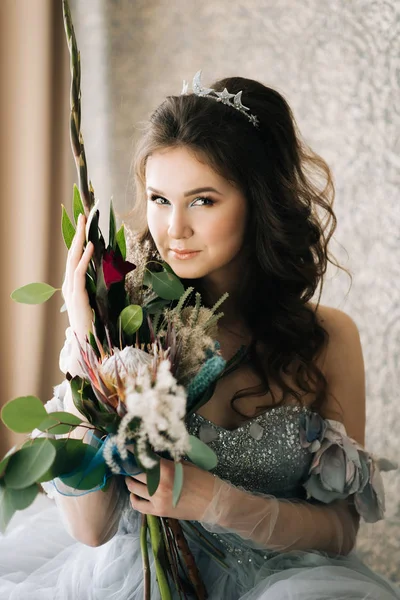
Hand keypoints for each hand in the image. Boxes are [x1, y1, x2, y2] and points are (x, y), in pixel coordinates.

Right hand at [61, 213, 94, 344]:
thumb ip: (100, 289)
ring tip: (85, 224)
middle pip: (72, 253)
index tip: (85, 225)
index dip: (79, 241)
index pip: (74, 257)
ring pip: (73, 258)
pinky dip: (84, 257)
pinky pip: (79, 272)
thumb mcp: (98, 301)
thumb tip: (110, 276)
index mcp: (73, 285)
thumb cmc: (95, 324)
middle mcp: (69, 284)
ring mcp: (71, 289)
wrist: (88, 341)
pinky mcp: (77, 294)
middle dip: (78, 234)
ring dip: (80, 240)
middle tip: (83, 216)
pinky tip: (91, 245)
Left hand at [125, 458, 216, 520]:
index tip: (126, 448)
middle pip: (135, 473)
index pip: (143, 458)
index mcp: (166, 469)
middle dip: (130, 466)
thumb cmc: (202, 480)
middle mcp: (159, 484)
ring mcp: (157, 499)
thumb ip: (167, 462)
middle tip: (128, 462)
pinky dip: (133, 499)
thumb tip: (153, 456)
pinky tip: (134, 494)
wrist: (213, 502)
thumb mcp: (185, 465)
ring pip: (134, 488)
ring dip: (130, 481)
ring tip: (130, 476)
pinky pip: (138, 506)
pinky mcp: (158, 512)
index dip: (132, 452)